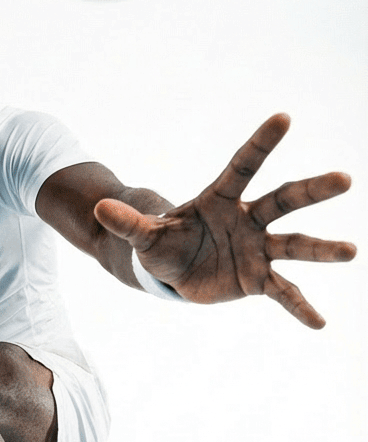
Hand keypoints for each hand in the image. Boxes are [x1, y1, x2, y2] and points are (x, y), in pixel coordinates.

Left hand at [93, 113, 356, 327]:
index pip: (243, 167)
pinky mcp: (257, 280)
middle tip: (344, 179)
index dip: (260, 144)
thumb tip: (98, 208)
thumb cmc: (163, 243)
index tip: (284, 118)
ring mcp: (257, 249)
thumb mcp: (145, 235)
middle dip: (312, 191)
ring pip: (294, 245)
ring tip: (350, 251)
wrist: (174, 271)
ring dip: (321, 249)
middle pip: (284, 200)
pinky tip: (320, 323)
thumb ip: (127, 223)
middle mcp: (248, 219)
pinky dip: (299, 307)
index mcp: (221, 199)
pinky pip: (283, 293)